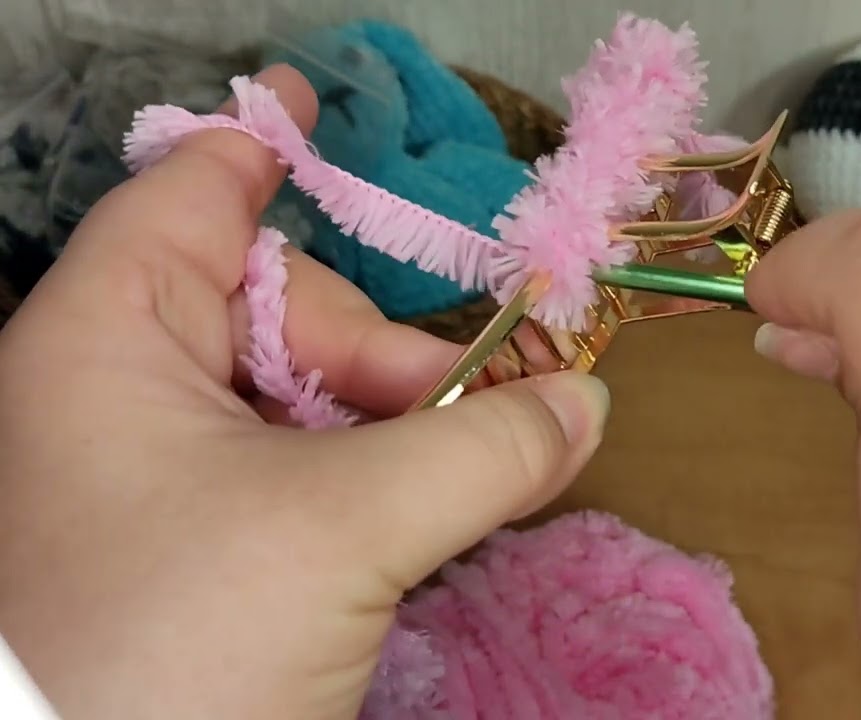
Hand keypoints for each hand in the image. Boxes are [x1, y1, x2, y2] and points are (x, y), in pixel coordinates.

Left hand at [0, 66, 608, 718]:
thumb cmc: (173, 645)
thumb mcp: (339, 532)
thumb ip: (480, 450)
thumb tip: (585, 406)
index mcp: (109, 340)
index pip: (195, 194)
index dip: (267, 143)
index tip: (327, 102)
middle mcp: (126, 392)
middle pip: (289, 308)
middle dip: (394, 351)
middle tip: (479, 411)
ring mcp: (164, 475)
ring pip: (310, 398)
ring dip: (402, 421)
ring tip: (478, 468)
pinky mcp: (203, 546)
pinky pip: (306, 468)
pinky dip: (375, 475)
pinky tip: (431, 505)